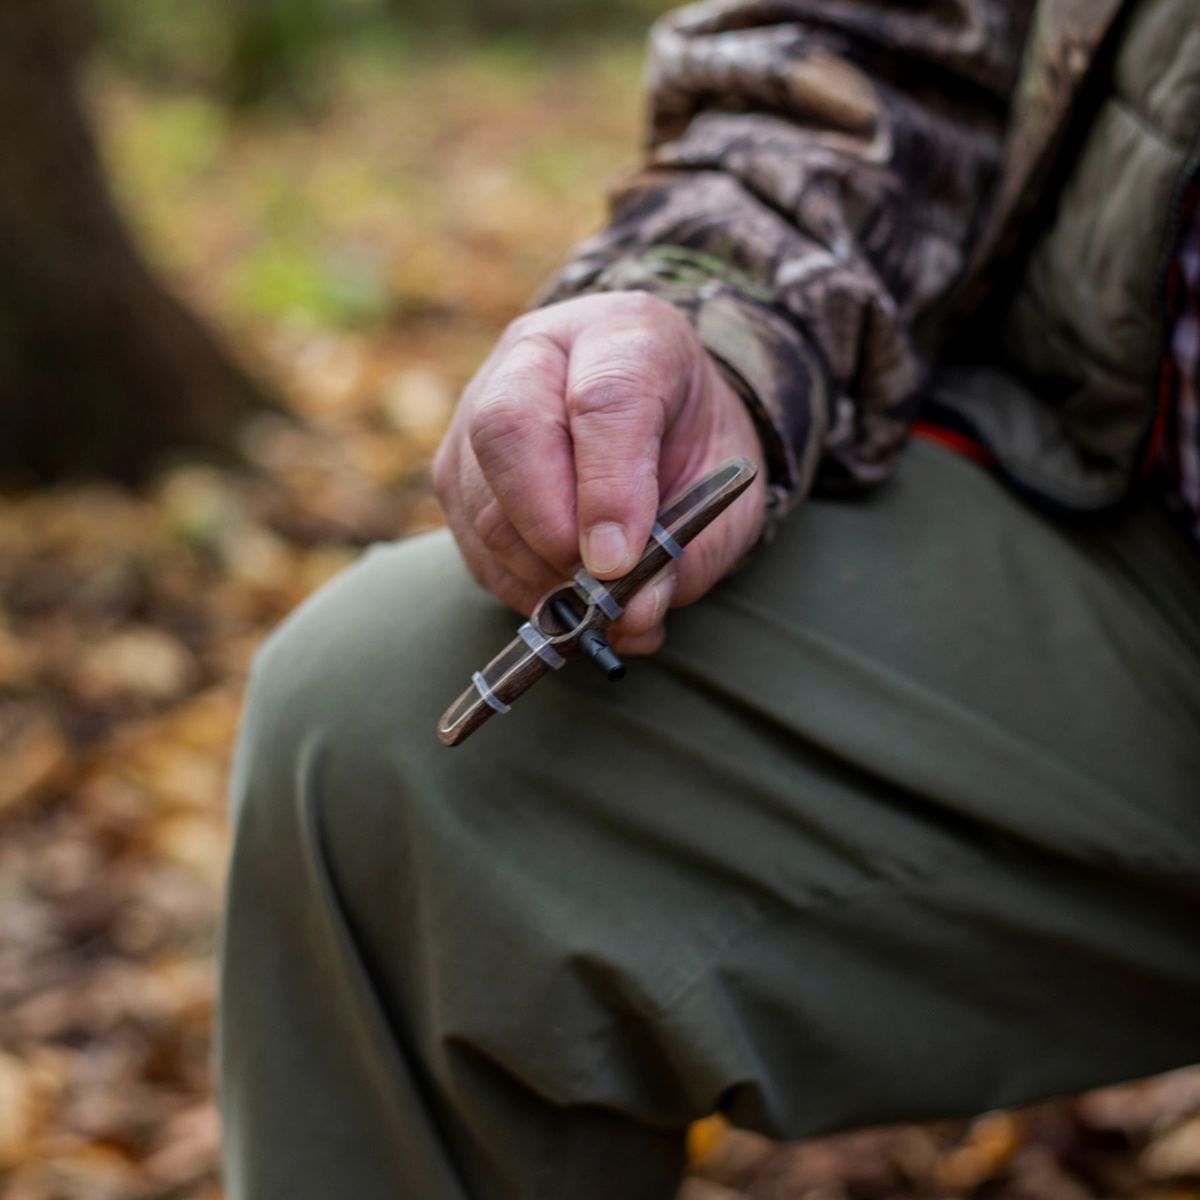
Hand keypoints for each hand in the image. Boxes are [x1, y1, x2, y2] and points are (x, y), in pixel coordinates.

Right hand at [432, 291, 766, 654]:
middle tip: (597, 589)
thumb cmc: (692, 443)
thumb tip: (634, 614)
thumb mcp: (723, 486)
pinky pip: (469, 537)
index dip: (609, 488)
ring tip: (594, 609)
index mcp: (625, 334)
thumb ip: (691, 546)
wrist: (658, 416)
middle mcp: (538, 355)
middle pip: (510, 430)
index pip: (604, 398)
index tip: (620, 562)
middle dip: (551, 530)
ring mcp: (480, 405)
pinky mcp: (456, 466)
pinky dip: (516, 584)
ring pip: (480, 496)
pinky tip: (564, 598)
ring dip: (535, 572)